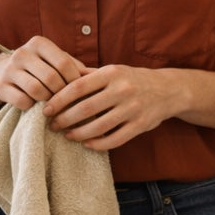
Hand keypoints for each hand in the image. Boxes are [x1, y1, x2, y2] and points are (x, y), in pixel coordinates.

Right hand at [0, 36, 84, 109]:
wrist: (3, 73)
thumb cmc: (40, 68)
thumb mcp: (56, 62)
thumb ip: (76, 67)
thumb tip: (99, 75)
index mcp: (39, 43)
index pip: (64, 63)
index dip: (74, 80)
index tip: (79, 91)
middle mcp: (22, 53)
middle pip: (51, 78)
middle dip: (62, 93)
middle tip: (67, 102)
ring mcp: (9, 69)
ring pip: (37, 90)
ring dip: (48, 101)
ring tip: (52, 103)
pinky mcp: (0, 86)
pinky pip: (22, 101)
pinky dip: (32, 106)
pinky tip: (34, 105)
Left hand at [43, 64, 178, 150]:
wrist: (168, 90)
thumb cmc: (133, 80)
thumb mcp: (113, 71)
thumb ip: (88, 75)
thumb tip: (56, 79)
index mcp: (112, 73)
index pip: (77, 87)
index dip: (59, 100)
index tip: (46, 109)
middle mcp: (123, 89)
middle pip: (85, 108)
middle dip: (64, 119)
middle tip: (52, 126)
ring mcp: (133, 108)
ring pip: (98, 127)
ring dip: (78, 134)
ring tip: (67, 135)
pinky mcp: (141, 125)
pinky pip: (114, 139)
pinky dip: (97, 144)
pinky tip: (86, 143)